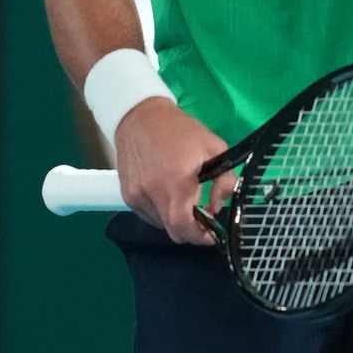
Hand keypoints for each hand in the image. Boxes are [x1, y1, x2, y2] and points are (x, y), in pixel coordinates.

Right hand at [111, 98, 230, 245]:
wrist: (140, 115)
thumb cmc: (181, 131)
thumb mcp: (215, 148)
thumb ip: (225, 180)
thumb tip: (218, 206)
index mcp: (175, 183)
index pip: (184, 227)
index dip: (200, 237)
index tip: (211, 233)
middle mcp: (152, 194)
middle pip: (173, 232)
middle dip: (190, 230)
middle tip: (202, 218)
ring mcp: (136, 196)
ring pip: (160, 225)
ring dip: (174, 220)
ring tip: (183, 199)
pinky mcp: (127, 195)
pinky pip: (148, 215)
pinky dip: (160, 212)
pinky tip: (167, 193)